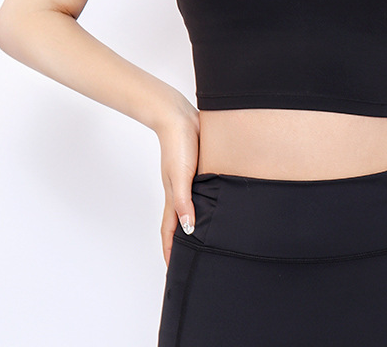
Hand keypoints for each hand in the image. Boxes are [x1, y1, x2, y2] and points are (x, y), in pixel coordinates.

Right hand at [155, 92, 199, 269]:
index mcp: (174, 196)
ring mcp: (189, 179)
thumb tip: (187, 229)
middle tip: (190, 258)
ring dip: (194, 223)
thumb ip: (183, 201)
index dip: (170, 250)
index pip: (170, 230)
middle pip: (180, 221)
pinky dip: (204, 202)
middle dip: (182, 242)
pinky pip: (201, 191)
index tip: (172, 269)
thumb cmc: (178, 145)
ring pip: (192, 206)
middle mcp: (180, 190)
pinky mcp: (198, 168)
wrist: (179, 116)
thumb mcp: (181, 176)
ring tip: (204, 237)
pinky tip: (216, 203)